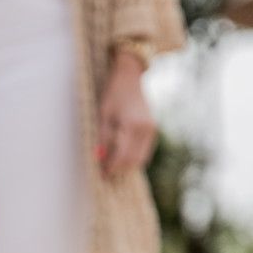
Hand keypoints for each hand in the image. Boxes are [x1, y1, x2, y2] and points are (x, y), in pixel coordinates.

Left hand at [95, 54, 155, 177]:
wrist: (129, 78)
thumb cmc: (113, 94)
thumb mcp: (102, 115)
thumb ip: (102, 138)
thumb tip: (99, 158)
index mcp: (131, 124)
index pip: (122, 155)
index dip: (111, 167)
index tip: (102, 174)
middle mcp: (145, 128)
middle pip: (133, 160)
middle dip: (120, 169)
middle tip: (106, 173)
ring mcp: (152, 129)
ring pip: (141, 158)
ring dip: (128, 165)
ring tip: (113, 166)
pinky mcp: (153, 129)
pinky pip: (145, 151)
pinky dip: (134, 157)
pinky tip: (123, 156)